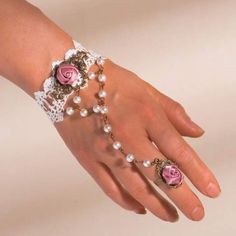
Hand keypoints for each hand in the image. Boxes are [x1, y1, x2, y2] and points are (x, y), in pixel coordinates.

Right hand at [53, 59, 220, 221]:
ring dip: (156, 205)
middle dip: (182, 197)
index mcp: (145, 114)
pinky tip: (139, 208)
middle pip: (159, 173)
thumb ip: (173, 112)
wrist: (69, 81)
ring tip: (171, 216)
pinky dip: (126, 201)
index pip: (178, 150)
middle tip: (196, 213)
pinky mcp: (88, 159)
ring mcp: (105, 150)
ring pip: (134, 187)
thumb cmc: (109, 80)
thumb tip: (196, 133)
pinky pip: (109, 187)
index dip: (197, 173)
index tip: (211, 190)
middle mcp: (127, 135)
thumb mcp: (145, 88)